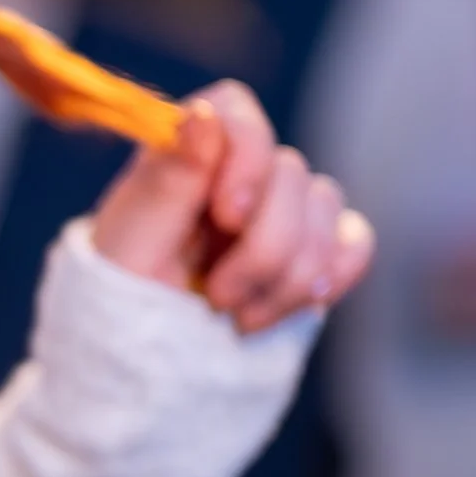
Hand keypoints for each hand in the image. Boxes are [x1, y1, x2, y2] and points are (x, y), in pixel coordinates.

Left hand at [89, 80, 373, 333]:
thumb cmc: (121, 301)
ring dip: (287, 276)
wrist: (146, 365)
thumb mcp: (129, 246)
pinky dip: (329, 276)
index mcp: (184, 155)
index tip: (227, 217)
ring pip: (326, 207)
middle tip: (216, 297)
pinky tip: (287, 306)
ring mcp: (282, 209)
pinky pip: (354, 241)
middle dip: (261, 249)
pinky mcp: (315, 250)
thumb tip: (202, 115)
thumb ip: (167, 180)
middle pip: (290, 172)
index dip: (246, 158)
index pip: (236, 111)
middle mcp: (237, 172)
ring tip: (237, 315)